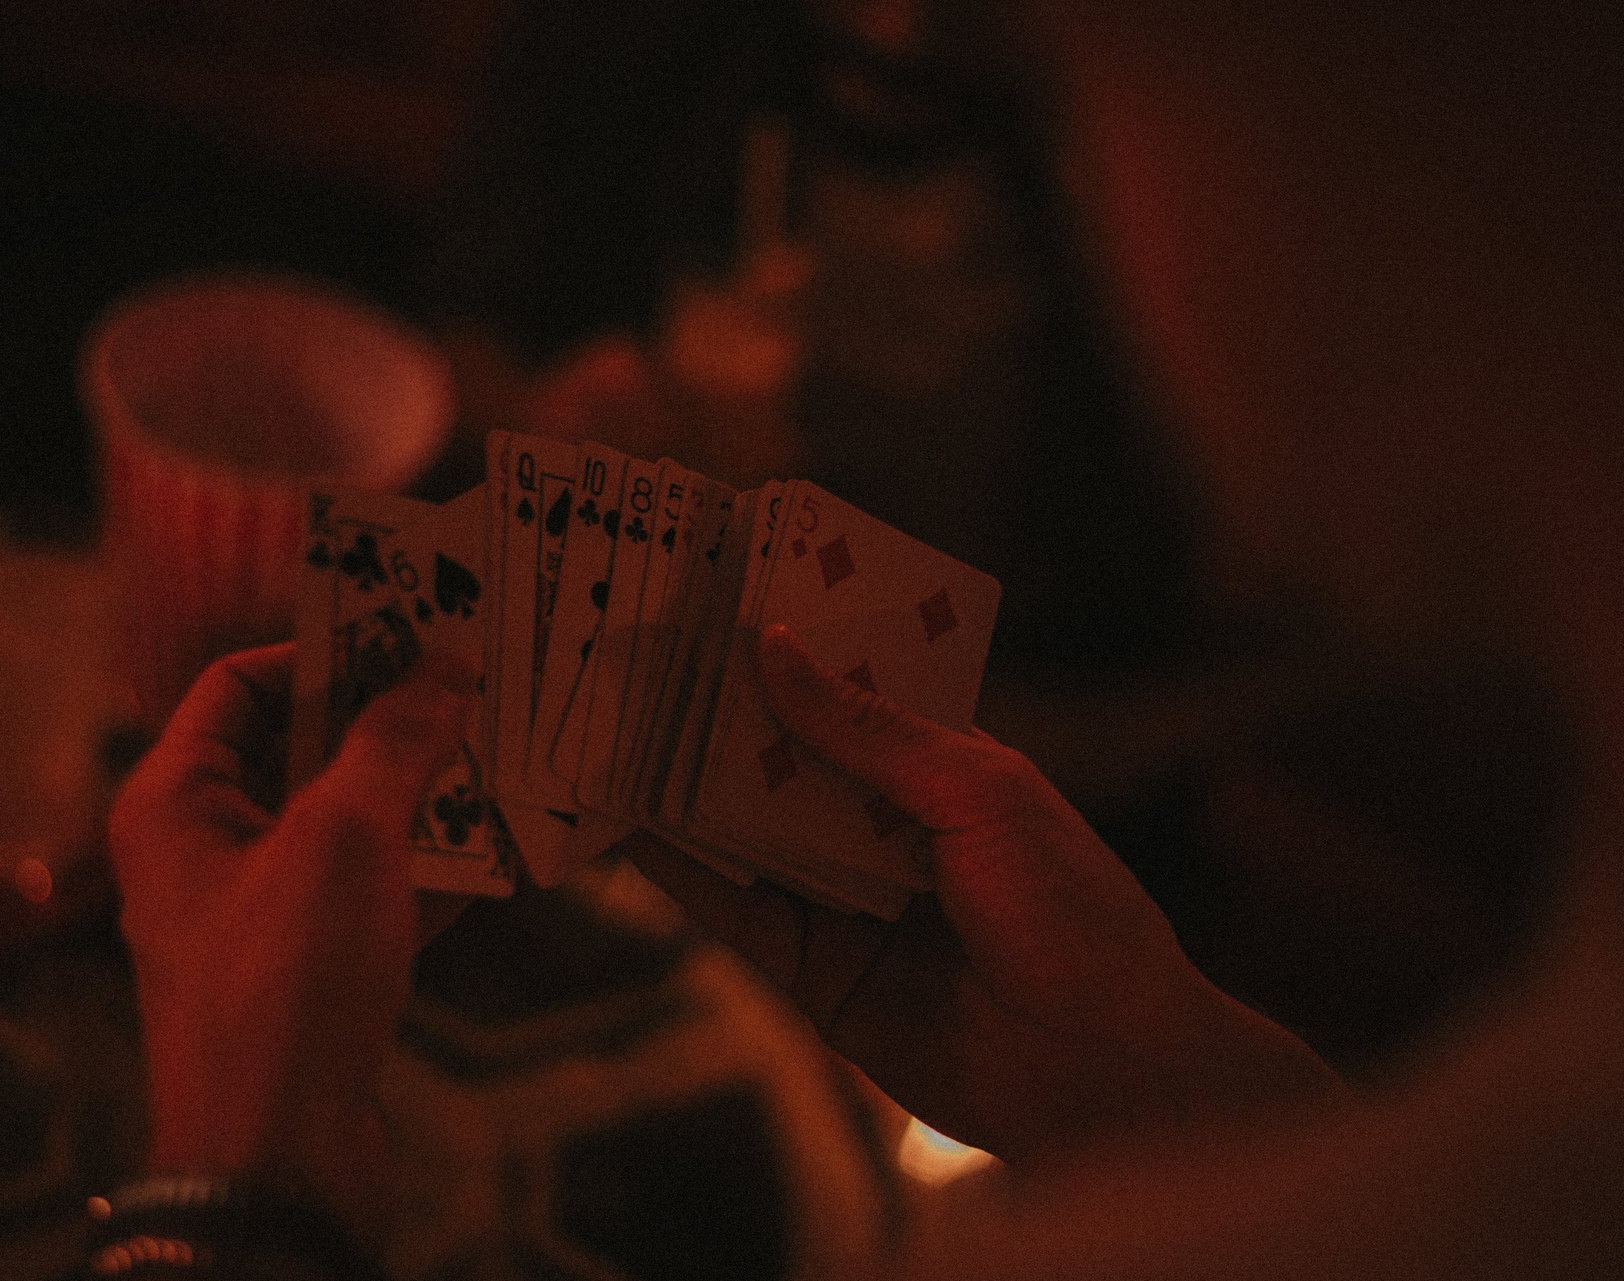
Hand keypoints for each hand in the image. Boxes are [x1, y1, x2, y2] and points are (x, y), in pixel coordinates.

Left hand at [107, 643, 471, 1231]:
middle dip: (388, 723)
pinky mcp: (311, 973)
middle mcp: (205, 851)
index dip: (324, 651)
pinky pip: (374, 895)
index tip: (412, 635)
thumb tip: (443, 666)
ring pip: (346, 825)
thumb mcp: (346, 838)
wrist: (279, 1164)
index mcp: (175, 803)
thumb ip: (394, 742)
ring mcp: (259, 916)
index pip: (239, 683)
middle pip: (300, 751)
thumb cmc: (284, 987)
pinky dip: (431, 873)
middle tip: (474, 687)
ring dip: (421, 797)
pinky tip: (505, 856)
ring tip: (503, 759)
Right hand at [625, 626, 1340, 1167]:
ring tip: (601, 723)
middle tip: (633, 651)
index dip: (786, 650)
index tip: (714, 597)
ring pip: (743, 829)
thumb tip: (775, 647)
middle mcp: (882, 828)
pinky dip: (675, 870)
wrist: (1100, 1073)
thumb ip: (867, 730)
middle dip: (714, 711)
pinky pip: (730, 910)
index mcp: (941, 769)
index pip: (847, 695)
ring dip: (678, 784)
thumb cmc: (1071, 912)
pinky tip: (621, 825)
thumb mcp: (977, 791)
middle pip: (780, 757)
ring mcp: (841, 898)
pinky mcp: (808, 970)